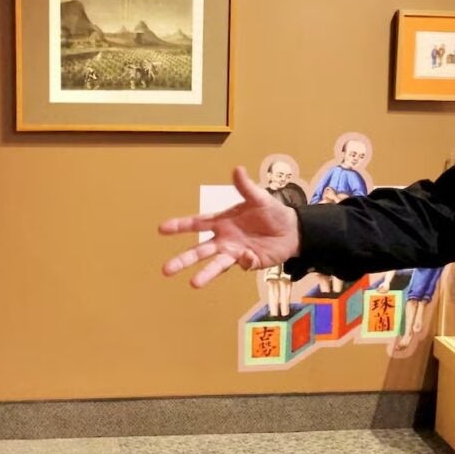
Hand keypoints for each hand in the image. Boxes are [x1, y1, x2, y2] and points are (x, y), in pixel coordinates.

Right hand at [159, 166, 299, 287]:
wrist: (292, 230)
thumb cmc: (272, 212)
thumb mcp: (260, 198)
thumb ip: (246, 187)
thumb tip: (237, 169)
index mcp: (222, 221)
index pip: (197, 223)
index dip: (180, 226)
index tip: (162, 229)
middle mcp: (224, 239)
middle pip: (199, 251)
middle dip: (183, 260)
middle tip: (166, 270)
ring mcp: (235, 252)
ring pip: (215, 264)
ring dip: (205, 274)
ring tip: (193, 284)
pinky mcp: (249, 262)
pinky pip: (243, 264)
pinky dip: (244, 262)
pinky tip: (249, 256)